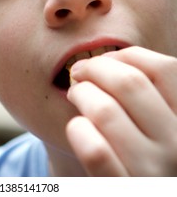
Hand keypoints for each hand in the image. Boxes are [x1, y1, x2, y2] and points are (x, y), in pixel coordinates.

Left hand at [66, 46, 176, 175]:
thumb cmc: (143, 157)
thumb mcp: (161, 128)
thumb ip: (149, 99)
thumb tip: (109, 59)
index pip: (165, 69)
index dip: (126, 55)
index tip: (104, 59)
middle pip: (130, 83)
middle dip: (95, 68)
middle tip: (79, 72)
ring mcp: (151, 171)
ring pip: (105, 111)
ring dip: (81, 93)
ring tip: (74, 94)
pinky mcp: (121, 189)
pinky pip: (94, 150)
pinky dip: (78, 130)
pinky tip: (76, 126)